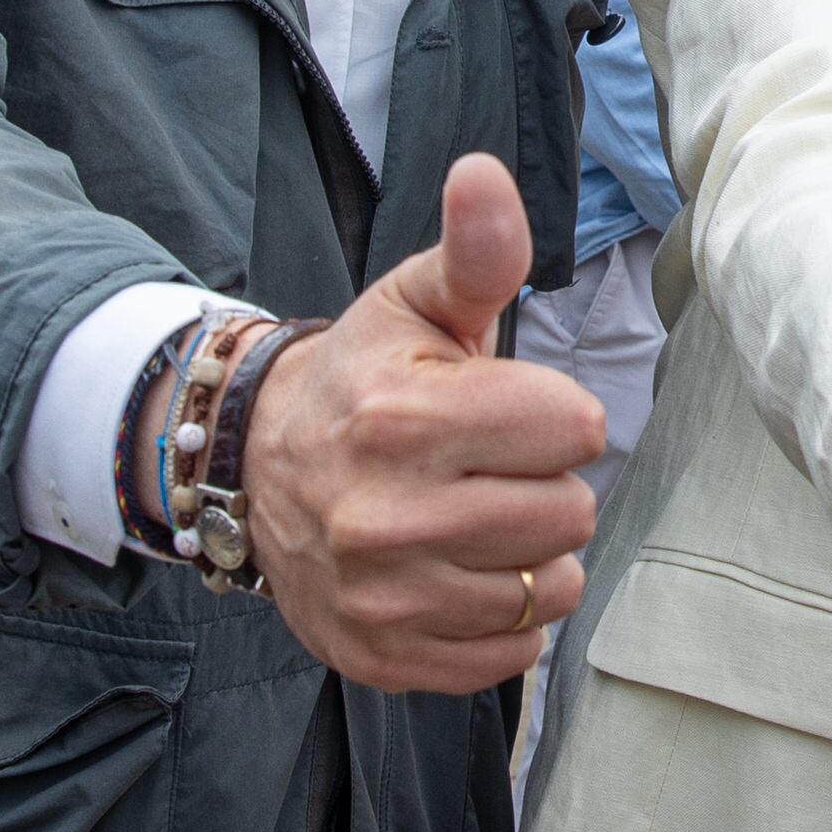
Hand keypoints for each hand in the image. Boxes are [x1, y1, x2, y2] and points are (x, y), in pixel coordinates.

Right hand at [236, 154, 605, 693]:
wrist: (255, 469)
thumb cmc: (364, 377)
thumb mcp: (416, 302)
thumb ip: (476, 249)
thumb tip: (485, 175)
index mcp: (407, 417)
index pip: (577, 428)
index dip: (557, 415)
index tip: (510, 411)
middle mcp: (389, 516)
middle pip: (570, 514)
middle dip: (547, 484)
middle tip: (491, 468)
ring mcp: (383, 596)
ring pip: (548, 588)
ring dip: (530, 555)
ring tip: (477, 519)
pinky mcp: (383, 657)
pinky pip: (509, 654)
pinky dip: (500, 618)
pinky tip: (459, 573)